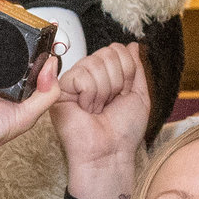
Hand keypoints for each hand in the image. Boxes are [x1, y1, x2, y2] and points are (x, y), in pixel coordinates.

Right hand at [51, 39, 149, 198]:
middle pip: (107, 52)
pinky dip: (90, 94)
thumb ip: (136, 68)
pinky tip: (86, 108)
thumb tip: (132, 45)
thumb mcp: (139, 95)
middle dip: (116, 81)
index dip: (127, 71)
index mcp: (105, 75)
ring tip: (97, 108)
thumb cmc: (122, 132)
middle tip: (109, 103)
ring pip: (94, 63)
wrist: (109, 153)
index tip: (123, 94)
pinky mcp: (59, 90)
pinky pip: (81, 76)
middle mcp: (88, 76)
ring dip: (103, 91)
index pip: (117, 50)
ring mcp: (73, 81)